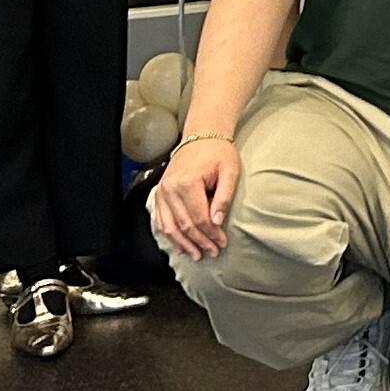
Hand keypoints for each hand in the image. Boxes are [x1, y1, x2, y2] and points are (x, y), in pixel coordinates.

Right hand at [151, 136, 238, 257]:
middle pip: (185, 225)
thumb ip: (224, 197)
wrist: (201, 136)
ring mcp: (162, 191)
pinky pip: (161, 219)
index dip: (211, 234)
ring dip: (183, 244)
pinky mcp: (159, 193)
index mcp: (187, 182)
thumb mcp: (230, 171)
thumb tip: (217, 222)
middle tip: (212, 252)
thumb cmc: (217, 152)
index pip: (199, 218)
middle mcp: (170, 188)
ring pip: (169, 227)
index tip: (222, 243)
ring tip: (196, 254)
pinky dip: (170, 235)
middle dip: (200, 242)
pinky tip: (179, 244)